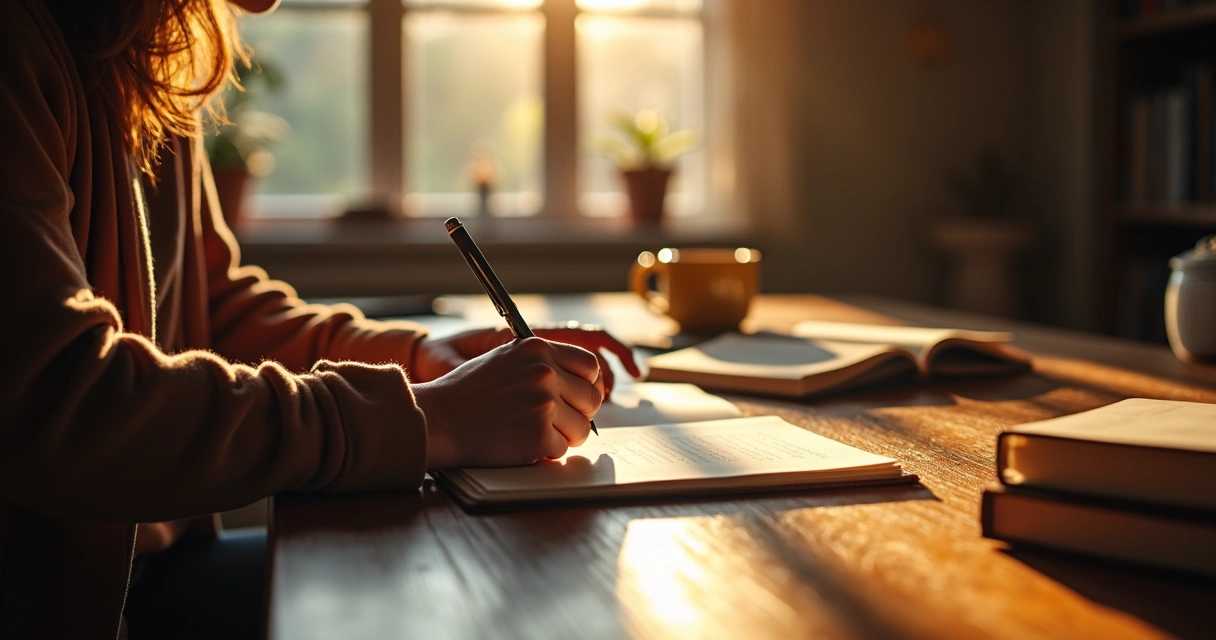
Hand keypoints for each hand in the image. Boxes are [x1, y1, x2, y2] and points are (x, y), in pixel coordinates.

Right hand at [414, 337, 603, 468]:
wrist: (439, 419)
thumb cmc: (469, 392)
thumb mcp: (506, 359)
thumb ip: (541, 363)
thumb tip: (580, 381)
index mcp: (538, 349)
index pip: (590, 365)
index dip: (588, 385)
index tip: (578, 397)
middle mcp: (544, 373)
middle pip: (592, 398)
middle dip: (580, 414)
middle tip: (560, 422)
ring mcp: (543, 404)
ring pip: (581, 428)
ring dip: (564, 436)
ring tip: (537, 433)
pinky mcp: (538, 435)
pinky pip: (561, 449)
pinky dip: (545, 452)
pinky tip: (522, 444)